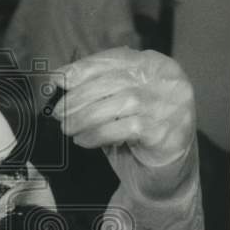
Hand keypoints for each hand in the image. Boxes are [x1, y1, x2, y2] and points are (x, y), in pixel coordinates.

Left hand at [54, 47, 203, 229]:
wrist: (166, 172)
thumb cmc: (138, 134)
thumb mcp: (118, 104)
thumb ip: (99, 88)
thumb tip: (59, 80)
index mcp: (156, 65)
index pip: (116, 58)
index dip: (84, 68)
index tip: (58, 79)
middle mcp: (168, 81)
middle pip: (115, 81)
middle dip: (80, 96)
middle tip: (59, 113)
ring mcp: (171, 106)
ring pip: (120, 103)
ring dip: (85, 117)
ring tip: (68, 128)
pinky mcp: (166, 132)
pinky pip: (125, 128)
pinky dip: (98, 134)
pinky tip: (84, 140)